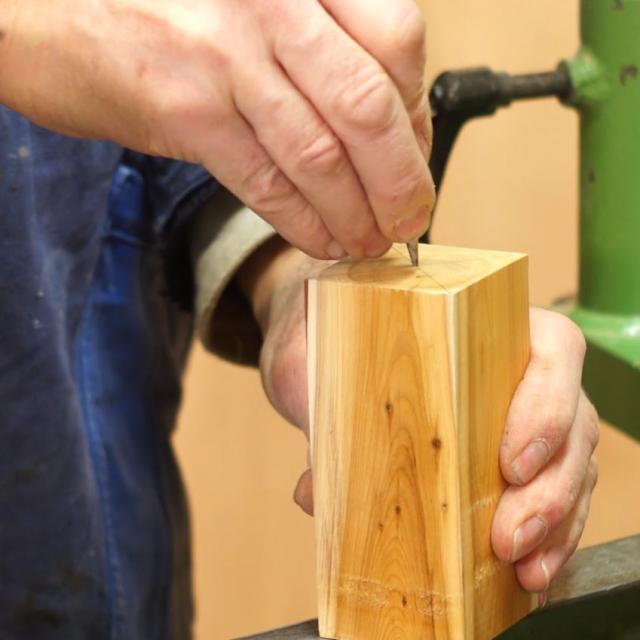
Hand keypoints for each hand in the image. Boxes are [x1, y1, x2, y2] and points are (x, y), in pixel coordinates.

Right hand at [1, 0, 434, 258]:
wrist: (48, 5)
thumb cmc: (164, 5)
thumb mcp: (256, 3)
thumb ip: (323, 51)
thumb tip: (388, 125)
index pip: (396, 43)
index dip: (417, 115)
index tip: (415, 158)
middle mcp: (273, 3)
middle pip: (369, 106)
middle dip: (399, 179)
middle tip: (410, 220)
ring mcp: (227, 54)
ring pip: (320, 153)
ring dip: (354, 213)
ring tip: (368, 242)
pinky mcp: (187, 110)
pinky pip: (265, 181)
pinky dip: (302, 222)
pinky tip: (321, 240)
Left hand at [239, 245, 597, 598]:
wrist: (322, 339)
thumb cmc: (332, 332)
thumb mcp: (318, 350)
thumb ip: (316, 403)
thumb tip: (315, 493)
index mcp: (482, 322)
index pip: (551, 350)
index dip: (546, 406)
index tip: (509, 461)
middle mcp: (515, 368)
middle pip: (572, 421)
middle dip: (549, 488)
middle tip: (507, 535)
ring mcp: (521, 415)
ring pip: (570, 466)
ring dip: (553, 523)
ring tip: (521, 565)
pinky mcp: (510, 459)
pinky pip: (553, 496)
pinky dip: (545, 538)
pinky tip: (525, 571)